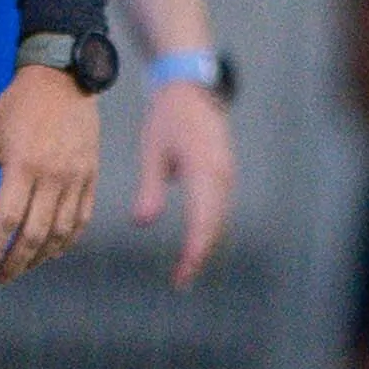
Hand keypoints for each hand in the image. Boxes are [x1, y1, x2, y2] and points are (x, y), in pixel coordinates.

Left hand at [0, 63, 98, 280]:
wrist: (64, 80)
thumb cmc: (17, 107)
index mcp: (22, 166)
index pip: (7, 219)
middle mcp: (53, 177)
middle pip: (35, 233)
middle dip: (16, 261)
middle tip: (0, 276)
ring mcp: (76, 179)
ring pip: (61, 232)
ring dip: (41, 256)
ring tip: (23, 267)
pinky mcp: (91, 178)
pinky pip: (82, 219)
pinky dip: (68, 241)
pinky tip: (53, 250)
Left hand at [131, 75, 236, 286]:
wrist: (190, 88)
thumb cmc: (167, 118)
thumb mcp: (153, 152)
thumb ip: (149, 189)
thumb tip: (142, 223)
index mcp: (204, 171)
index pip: (202, 222)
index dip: (194, 253)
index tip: (182, 275)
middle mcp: (221, 176)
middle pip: (214, 226)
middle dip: (199, 256)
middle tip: (180, 281)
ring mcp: (226, 175)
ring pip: (218, 219)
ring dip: (205, 245)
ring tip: (186, 269)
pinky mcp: (224, 174)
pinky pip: (219, 209)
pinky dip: (209, 229)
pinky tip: (195, 244)